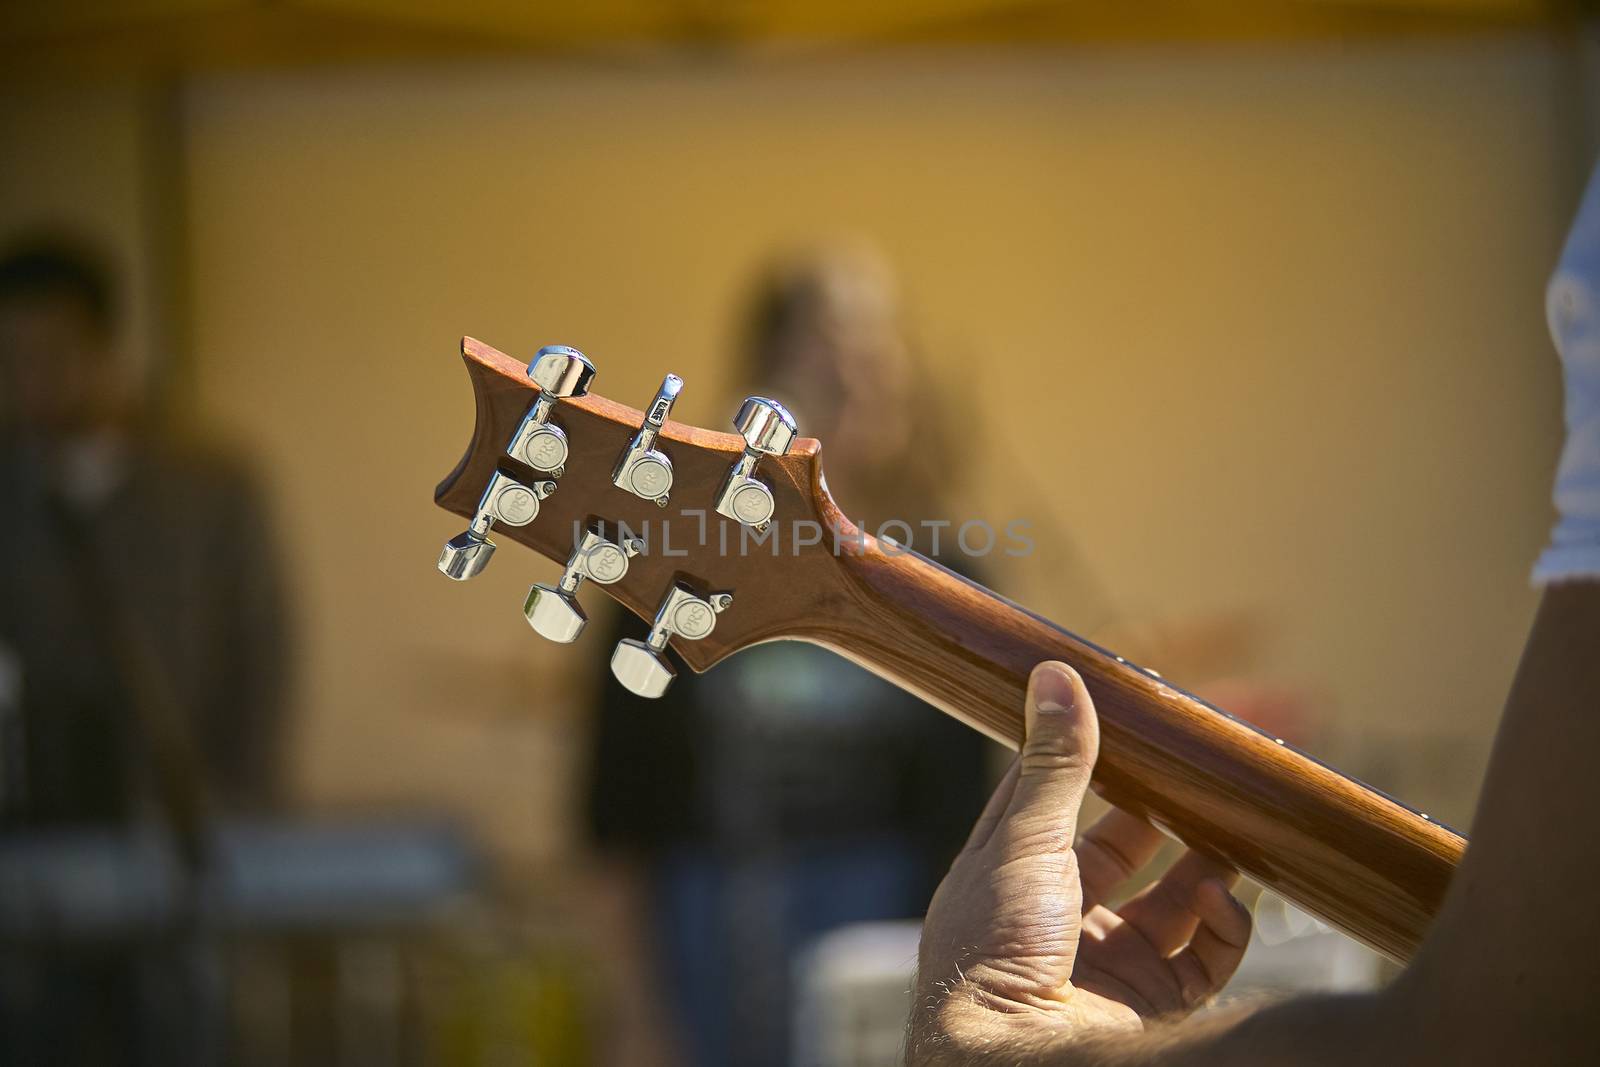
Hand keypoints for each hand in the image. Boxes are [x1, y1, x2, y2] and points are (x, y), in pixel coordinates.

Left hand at [910, 662, 1251, 1062]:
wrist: (1013, 1060)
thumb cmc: (994, 947)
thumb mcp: (1022, 841)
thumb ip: (1054, 764)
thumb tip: (1058, 673)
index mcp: (1010, 871)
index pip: (1053, 797)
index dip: (1090, 756)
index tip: (1135, 718)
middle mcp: (1058, 915)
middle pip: (1123, 847)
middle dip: (1164, 810)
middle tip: (1205, 770)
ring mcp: (1108, 961)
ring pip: (1174, 900)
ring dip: (1208, 863)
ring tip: (1235, 825)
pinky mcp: (1152, 1001)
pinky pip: (1207, 956)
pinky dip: (1225, 925)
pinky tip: (1223, 897)